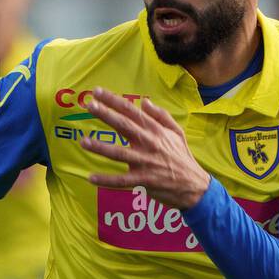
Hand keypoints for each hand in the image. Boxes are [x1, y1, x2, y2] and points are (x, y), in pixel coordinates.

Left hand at [81, 88, 209, 209]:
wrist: (194, 186)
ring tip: (84, 141)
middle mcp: (149, 143)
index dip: (114, 100)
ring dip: (100, 147)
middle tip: (89, 106)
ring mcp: (145, 162)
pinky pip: (121, 180)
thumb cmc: (182, 158)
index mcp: (155, 130)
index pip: (131, 111)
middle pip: (124, 126)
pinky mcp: (143, 181)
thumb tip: (144, 101)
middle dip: (105, 115)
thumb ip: (161, 116)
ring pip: (119, 153)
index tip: (97, 92)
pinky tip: (91, 178)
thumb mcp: (177, 132)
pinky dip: (106, 180)